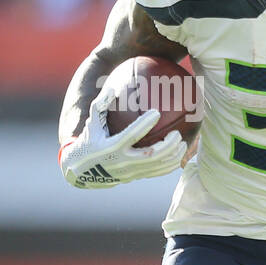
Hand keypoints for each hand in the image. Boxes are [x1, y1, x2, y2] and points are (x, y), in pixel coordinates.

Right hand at [58, 88, 187, 188]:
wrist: (82, 171)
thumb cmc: (89, 141)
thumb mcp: (91, 123)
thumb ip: (100, 105)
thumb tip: (112, 87)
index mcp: (111, 147)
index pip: (131, 135)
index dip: (144, 124)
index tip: (156, 112)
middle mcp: (122, 161)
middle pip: (150, 155)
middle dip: (167, 145)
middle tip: (177, 133)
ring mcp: (130, 172)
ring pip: (157, 166)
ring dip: (173, 155)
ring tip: (183, 143)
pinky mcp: (136, 177)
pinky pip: (157, 173)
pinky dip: (170, 165)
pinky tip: (180, 154)